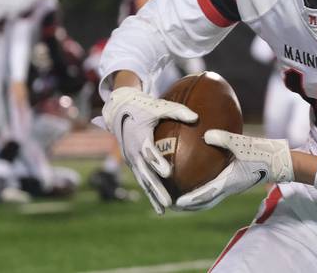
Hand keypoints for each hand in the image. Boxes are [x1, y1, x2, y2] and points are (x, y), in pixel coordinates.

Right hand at [100, 86, 197, 213]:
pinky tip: (159, 206)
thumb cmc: (144, 106)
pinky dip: (149, 193)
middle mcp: (134, 152)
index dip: (157, 162)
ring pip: (143, 181)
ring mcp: (132, 159)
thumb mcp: (160, 106)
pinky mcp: (133, 163)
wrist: (120, 110)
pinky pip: (142, 180)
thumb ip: (178, 111)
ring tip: (164, 209)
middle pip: (146, 173)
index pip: (149, 152)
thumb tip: (197, 117)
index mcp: (140, 137)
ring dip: (153, 195)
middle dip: (157, 188)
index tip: (168, 173)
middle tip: (168, 201)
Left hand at [175, 130, 292, 210]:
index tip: (176, 202)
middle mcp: (230, 187)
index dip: (190, 199)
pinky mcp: (237, 180)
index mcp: (229, 181)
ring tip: (183, 199)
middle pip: (206, 201)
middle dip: (189, 205)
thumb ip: (224, 139)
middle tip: (173, 205)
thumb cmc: (263, 153)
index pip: (206, 194)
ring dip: (197, 201)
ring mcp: (233, 185)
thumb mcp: (243, 144)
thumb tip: (206, 134)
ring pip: (211, 198)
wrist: (280, 161)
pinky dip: (206, 190)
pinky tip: (203, 181)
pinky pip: (218, 189)